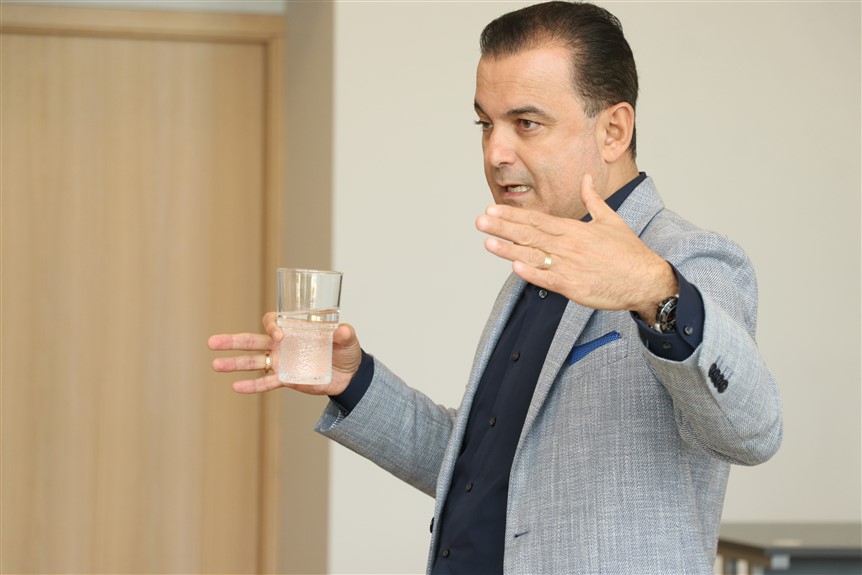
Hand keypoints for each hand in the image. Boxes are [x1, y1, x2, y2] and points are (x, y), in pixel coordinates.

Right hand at [208, 311, 361, 395]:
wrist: (349, 374)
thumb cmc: (346, 351)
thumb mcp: (348, 340)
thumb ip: (344, 334)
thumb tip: (342, 330)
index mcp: (293, 328)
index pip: (272, 322)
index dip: (271, 325)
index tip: (279, 335)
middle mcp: (282, 345)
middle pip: (252, 340)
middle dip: (232, 341)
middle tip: (212, 342)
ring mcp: (281, 362)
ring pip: (253, 362)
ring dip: (234, 364)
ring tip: (215, 365)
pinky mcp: (286, 379)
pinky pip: (266, 382)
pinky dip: (252, 385)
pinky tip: (236, 386)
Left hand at [475, 173, 676, 322]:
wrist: (645, 279)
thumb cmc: (628, 252)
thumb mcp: (610, 220)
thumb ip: (593, 199)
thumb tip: (586, 178)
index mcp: (575, 229)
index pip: (537, 219)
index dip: (513, 215)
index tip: (493, 209)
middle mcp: (569, 246)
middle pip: (530, 235)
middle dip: (503, 227)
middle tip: (480, 221)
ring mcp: (570, 267)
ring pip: (534, 256)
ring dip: (509, 249)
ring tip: (488, 242)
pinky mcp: (573, 288)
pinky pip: (548, 280)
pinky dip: (531, 274)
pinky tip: (514, 267)